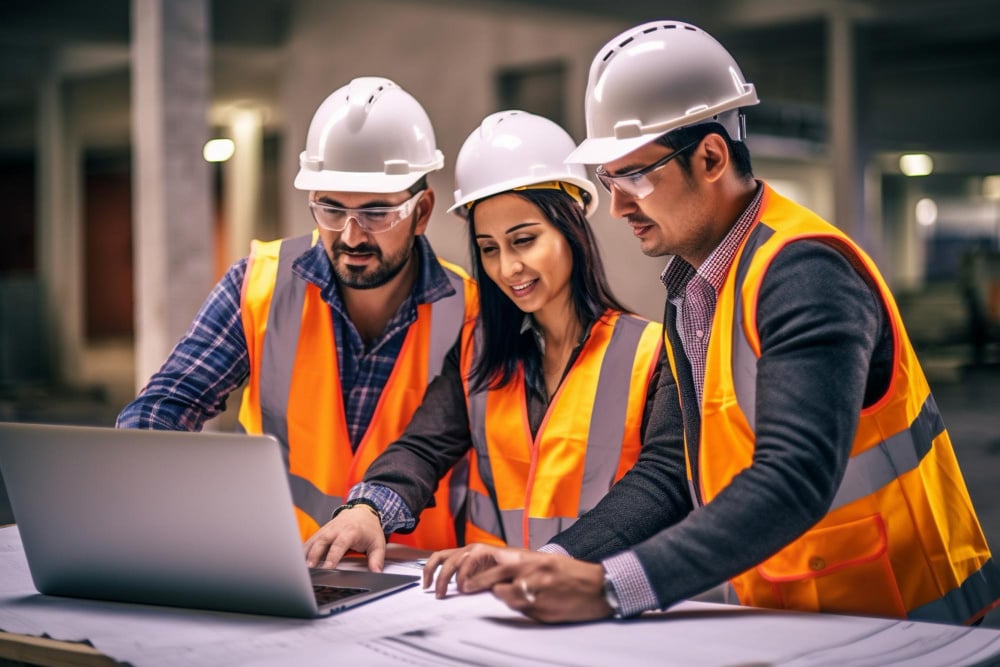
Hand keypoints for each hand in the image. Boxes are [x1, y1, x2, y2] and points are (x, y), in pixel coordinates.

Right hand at [303, 505, 385, 570]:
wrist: (363, 511)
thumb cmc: (370, 529)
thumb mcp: (378, 543)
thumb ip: (377, 559)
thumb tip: (376, 572)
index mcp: (351, 531)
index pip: (339, 545)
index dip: (332, 556)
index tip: (327, 568)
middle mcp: (337, 529)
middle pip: (323, 541)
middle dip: (315, 555)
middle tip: (310, 569)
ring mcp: (328, 528)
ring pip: (314, 539)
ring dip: (307, 552)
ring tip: (301, 566)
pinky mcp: (322, 530)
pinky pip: (311, 539)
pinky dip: (305, 548)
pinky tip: (299, 559)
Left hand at [423, 544, 613, 622]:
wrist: (597, 586)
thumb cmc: (569, 573)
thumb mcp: (542, 561)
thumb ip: (517, 567)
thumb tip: (494, 579)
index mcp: (525, 556)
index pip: (487, 557)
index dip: (468, 567)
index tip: (458, 577)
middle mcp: (526, 569)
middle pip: (487, 574)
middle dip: (468, 582)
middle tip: (457, 589)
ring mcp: (532, 588)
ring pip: (501, 594)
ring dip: (499, 596)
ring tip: (509, 593)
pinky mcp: (538, 607)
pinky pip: (517, 609)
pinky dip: (518, 608)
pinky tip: (531, 603)